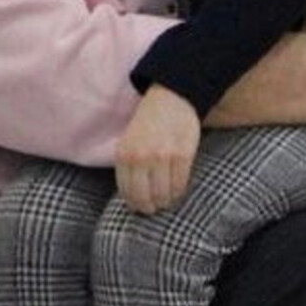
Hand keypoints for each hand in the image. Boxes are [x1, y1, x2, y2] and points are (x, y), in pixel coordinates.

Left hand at [115, 84, 200, 212]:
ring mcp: (162, 157)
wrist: (171, 98)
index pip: (127, 192)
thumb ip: (128, 166)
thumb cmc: (149, 123)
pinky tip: (176, 190)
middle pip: (144, 197)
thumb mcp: (129, 141)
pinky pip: (180, 184)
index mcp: (124, 154)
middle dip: (149, 207)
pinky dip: (178, 192)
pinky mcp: (182, 156)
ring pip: (163, 194)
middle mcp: (140, 158)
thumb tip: (131, 197)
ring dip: (165, 201)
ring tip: (166, 200)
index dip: (135, 204)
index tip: (140, 206)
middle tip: (154, 207)